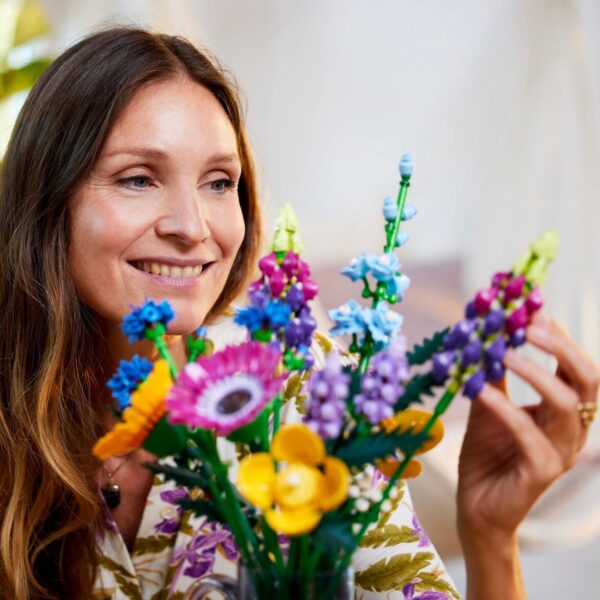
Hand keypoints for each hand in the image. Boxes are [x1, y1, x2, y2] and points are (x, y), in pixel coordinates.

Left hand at [456, 311, 599, 543]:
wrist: (477, 504)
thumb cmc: (487, 452)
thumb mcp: (490, 402)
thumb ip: (493, 372)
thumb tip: (485, 330)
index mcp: (565, 410)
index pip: (576, 366)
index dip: (558, 335)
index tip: (530, 309)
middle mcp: (573, 430)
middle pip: (586, 380)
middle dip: (560, 347)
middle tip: (529, 325)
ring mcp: (562, 452)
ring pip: (565, 404)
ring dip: (534, 372)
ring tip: (501, 352)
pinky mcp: (543, 471)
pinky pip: (527, 432)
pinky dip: (504, 406)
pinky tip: (478, 389)